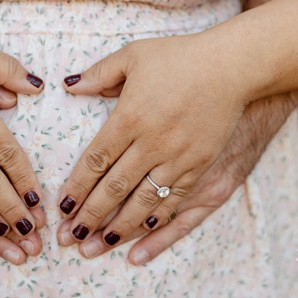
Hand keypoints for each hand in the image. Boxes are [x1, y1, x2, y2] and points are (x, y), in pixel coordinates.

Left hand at [57, 32, 246, 244]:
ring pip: (142, 200)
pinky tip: (141, 231)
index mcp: (130, 117)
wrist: (234, 65)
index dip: (77, 186)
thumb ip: (99, 73)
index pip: (95, 160)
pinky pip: (175, 198)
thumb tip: (69, 84)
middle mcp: (152, 142)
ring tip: (99, 242)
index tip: (62, 206)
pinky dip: (156, 217)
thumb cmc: (181, 56)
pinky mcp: (201, 164)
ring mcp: (178, 156)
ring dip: (119, 225)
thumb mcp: (134, 55)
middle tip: (71, 236)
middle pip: (114, 187)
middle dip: (90, 214)